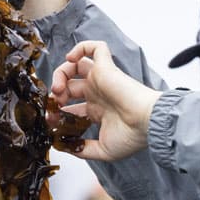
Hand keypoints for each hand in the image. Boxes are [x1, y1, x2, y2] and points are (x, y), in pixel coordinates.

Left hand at [50, 41, 160, 161]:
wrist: (146, 123)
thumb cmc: (132, 137)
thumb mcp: (103, 151)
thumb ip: (83, 150)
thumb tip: (66, 147)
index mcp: (98, 111)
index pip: (71, 106)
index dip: (58, 112)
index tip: (52, 121)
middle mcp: (98, 93)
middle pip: (69, 86)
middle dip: (55, 95)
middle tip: (53, 105)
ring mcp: (101, 79)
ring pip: (75, 65)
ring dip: (60, 74)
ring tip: (58, 88)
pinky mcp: (106, 68)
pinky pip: (94, 47)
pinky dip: (80, 48)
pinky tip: (70, 59)